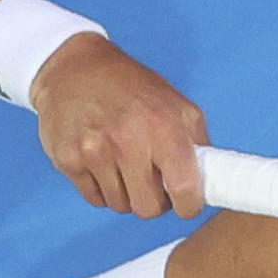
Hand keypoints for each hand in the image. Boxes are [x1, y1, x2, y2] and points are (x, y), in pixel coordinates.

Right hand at [32, 34, 214, 221]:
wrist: (75, 68)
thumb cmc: (130, 86)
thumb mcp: (175, 103)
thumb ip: (196, 142)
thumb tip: (209, 179)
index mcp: (162, 125)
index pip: (184, 188)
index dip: (189, 204)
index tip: (187, 203)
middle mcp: (127, 140)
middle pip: (148, 208)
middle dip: (154, 200)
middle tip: (152, 181)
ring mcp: (94, 152)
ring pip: (120, 206)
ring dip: (126, 193)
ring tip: (124, 164)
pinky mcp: (68, 160)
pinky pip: (94, 199)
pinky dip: (102, 188)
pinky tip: (102, 162)